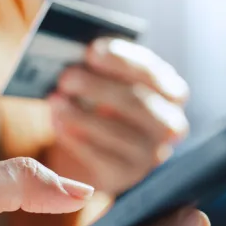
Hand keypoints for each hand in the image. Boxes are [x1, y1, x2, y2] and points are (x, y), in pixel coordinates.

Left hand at [47, 38, 189, 195]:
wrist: (96, 146)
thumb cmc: (102, 100)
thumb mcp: (107, 79)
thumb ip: (99, 67)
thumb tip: (73, 55)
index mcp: (170, 91)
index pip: (152, 72)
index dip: (121, 60)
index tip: (92, 50)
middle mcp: (169, 124)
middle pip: (137, 103)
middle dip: (98, 87)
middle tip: (66, 76)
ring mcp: (150, 154)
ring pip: (117, 132)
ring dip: (81, 114)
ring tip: (55, 99)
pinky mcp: (125, 175)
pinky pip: (101, 157)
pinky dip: (76, 138)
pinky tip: (57, 122)